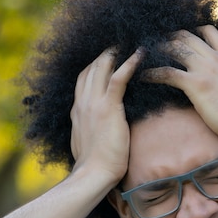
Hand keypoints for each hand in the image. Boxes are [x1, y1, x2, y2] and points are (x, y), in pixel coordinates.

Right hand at [70, 48, 141, 185]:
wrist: (93, 175)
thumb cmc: (94, 166)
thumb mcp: (87, 144)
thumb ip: (90, 132)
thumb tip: (97, 133)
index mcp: (77, 111)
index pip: (83, 79)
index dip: (95, 66)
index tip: (107, 59)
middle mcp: (82, 103)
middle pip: (91, 68)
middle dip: (105, 54)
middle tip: (120, 44)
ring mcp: (93, 103)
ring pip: (102, 67)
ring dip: (115, 52)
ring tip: (130, 43)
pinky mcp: (107, 108)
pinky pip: (118, 78)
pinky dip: (129, 63)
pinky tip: (140, 54)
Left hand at [144, 25, 217, 143]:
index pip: (209, 33)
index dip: (194, 33)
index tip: (183, 39)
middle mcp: (216, 58)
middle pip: (187, 37)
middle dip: (171, 39)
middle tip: (159, 47)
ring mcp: (205, 69)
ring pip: (175, 48)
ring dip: (159, 51)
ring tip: (147, 57)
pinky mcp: (196, 84)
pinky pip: (167, 72)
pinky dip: (152, 73)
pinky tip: (144, 77)